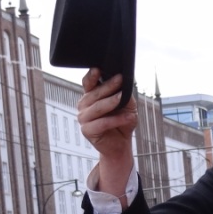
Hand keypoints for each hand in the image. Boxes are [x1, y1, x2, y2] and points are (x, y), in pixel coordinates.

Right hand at [79, 68, 136, 195]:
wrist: (121, 144)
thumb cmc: (122, 122)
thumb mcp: (127, 105)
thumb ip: (124, 94)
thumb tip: (125, 84)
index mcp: (91, 96)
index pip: (88, 83)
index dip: (91, 76)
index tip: (98, 69)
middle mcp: (84, 105)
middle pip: (95, 94)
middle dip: (108, 86)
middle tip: (120, 79)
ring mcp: (83, 118)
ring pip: (98, 107)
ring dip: (112, 102)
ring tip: (123, 98)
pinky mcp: (87, 131)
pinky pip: (103, 123)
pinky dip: (116, 120)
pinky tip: (129, 117)